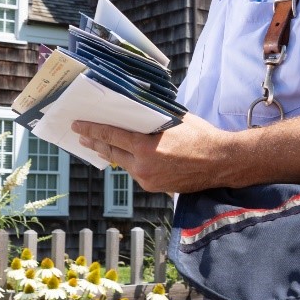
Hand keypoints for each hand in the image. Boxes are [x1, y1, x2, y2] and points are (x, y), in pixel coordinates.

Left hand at [71, 114, 238, 193]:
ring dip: (111, 154)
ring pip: (123, 164)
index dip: (92, 130)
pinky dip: (129, 163)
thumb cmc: (201, 136)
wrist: (221, 162)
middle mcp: (143, 167)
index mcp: (146, 148)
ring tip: (99, 146)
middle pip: (112, 153)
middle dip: (95, 143)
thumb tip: (135, 111)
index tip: (78, 126)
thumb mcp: (174, 120)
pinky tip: (125, 156)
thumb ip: (152, 119)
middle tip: (81, 136)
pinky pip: (136, 172)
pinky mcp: (155, 188)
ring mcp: (148, 180)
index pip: (111, 136)